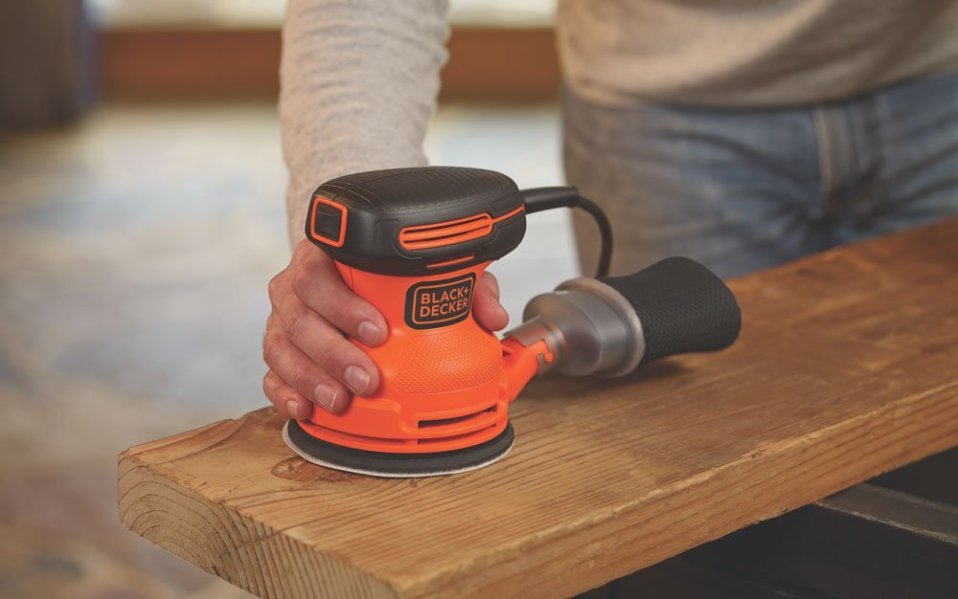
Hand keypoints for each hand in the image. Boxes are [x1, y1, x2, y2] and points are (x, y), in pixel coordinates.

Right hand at [264, 239, 508, 417]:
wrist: (349, 270)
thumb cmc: (386, 272)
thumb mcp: (427, 270)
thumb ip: (462, 285)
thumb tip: (492, 317)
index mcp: (325, 257)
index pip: (318, 273)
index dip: (342, 304)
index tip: (378, 330)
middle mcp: (296, 287)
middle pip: (298, 316)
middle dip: (332, 352)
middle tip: (367, 378)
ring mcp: (284, 320)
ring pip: (280, 348)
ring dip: (311, 378)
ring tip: (341, 401)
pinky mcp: (279, 352)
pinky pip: (271, 374)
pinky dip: (286, 394)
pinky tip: (308, 410)